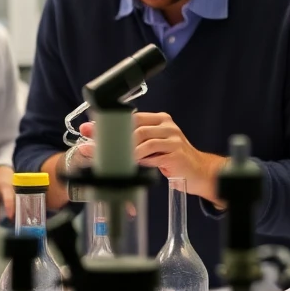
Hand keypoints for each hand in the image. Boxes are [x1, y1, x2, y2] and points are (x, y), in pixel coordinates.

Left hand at [79, 112, 226, 204]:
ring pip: (141, 140)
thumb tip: (102, 143)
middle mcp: (166, 125)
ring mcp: (173, 138)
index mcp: (159, 120)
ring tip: (112, 159)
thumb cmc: (173, 160)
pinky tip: (132, 165)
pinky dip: (139, 160)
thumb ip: (134, 142)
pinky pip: (152, 154)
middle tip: (94, 147)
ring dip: (124, 151)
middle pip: (133, 128)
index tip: (89, 130)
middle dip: (111, 139)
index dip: (109, 124)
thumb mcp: (153, 147)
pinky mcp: (176, 153)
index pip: (130, 117)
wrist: (200, 173)